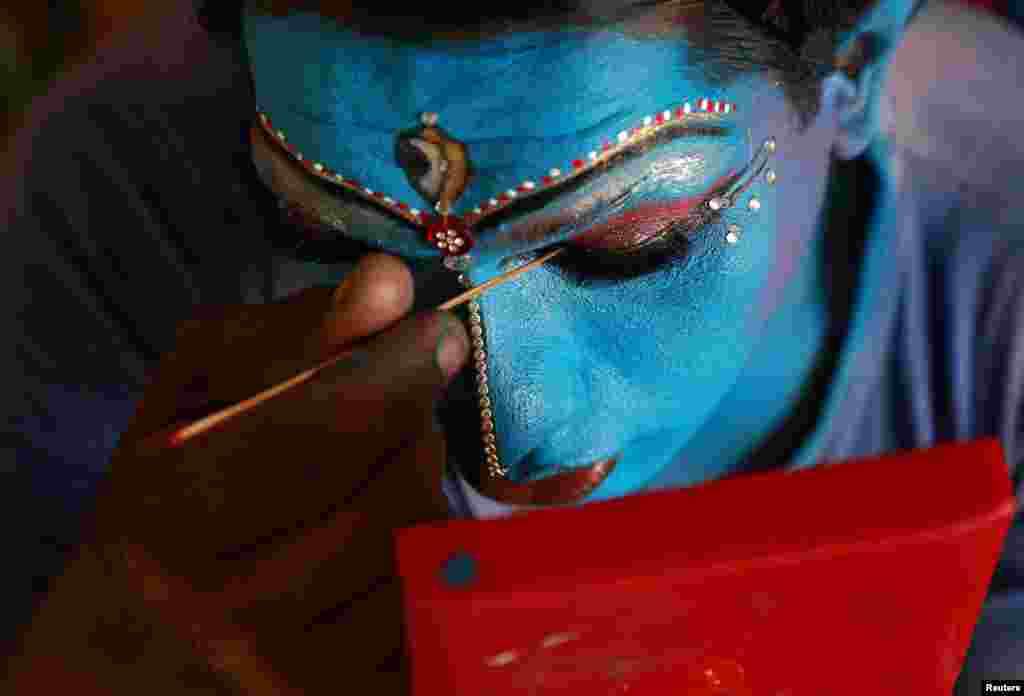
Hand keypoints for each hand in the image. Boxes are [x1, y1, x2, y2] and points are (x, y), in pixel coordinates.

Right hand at [11, 253, 469, 693]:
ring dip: (424, 490)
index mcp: (169, 515)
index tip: (437, 331)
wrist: (141, 643)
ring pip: (424, 551)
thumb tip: (387, 282)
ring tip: (374, 474)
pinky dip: (429, 552)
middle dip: (412, 432)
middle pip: (393, 491)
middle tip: (394, 408)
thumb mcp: (198, 393)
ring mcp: (296, 674)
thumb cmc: (167, 493)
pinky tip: (383, 535)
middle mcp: (231, 610)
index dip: (397, 370)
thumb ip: (287, 334)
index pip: (322, 429)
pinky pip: (436, 604)